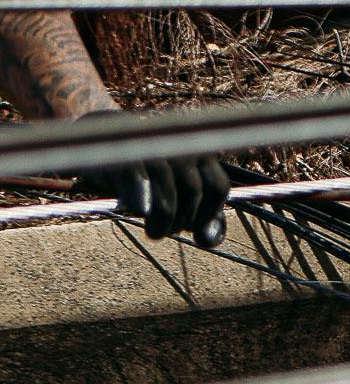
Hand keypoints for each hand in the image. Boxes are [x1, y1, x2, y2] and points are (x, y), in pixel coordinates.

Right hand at [87, 156, 230, 248]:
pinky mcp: (123, 161)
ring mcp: (151, 152)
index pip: (218, 186)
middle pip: (193, 194)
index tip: (194, 227)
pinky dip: (142, 207)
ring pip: (167, 200)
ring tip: (155, 231)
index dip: (209, 213)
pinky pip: (138, 192)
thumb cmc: (144, 171)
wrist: (98, 141)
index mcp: (198, 149)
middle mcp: (179, 146)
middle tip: (168, 229)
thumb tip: (210, 242)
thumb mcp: (175, 187)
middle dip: (183, 220)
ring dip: (163, 224)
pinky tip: (140, 212)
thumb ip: (198, 212)